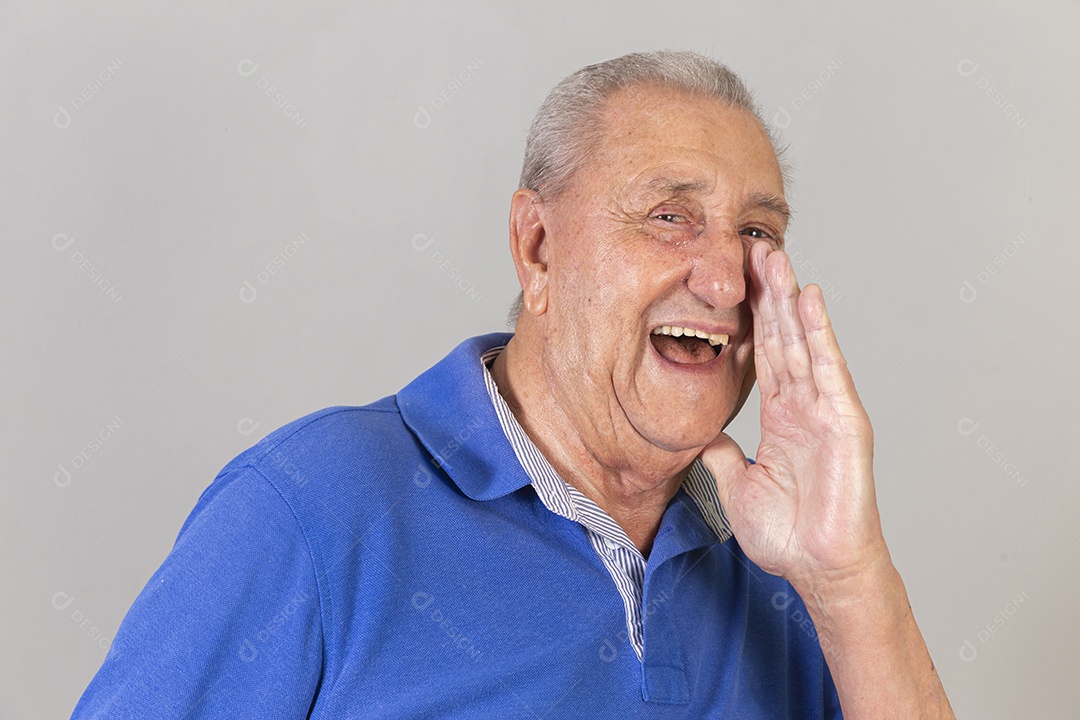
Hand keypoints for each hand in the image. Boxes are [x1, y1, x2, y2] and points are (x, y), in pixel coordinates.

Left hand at [701, 241, 887, 592]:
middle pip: (782, 338)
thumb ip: (723, 456)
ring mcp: (826, 409)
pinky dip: (818, 333)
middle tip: (753, 248)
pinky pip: (828, 369)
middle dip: (767, 294)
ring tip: (775, 257)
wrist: (819, 568)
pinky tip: (808, 300)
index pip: (763, 355)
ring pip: (803, 342)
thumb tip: (704, 437)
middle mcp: (804, 405)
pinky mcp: (845, 420)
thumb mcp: (736, 486)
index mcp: (781, 417)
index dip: (749, 319)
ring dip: (789, 299)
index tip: (733, 282)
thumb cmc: (788, 534)